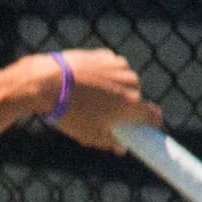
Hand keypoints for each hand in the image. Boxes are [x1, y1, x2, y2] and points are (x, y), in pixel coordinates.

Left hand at [28, 47, 160, 149]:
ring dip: (117, 88)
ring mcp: (118, 66)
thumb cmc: (71, 113)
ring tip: (94, 98)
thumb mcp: (91, 135)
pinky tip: (89, 82)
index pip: (153, 114)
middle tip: (110, 115)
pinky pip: (112, 68)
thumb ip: (111, 142)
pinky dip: (105, 75)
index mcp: (132, 104)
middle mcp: (130, 82)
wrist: (48, 82)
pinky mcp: (105, 55)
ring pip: (124, 81)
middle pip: (137, 97)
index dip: (152, 123)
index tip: (148, 128)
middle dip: (127, 105)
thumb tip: (121, 147)